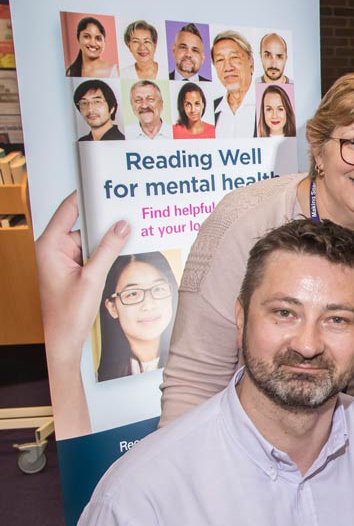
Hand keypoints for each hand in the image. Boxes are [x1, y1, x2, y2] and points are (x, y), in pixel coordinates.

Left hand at [36, 193, 129, 438]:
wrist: (62, 340)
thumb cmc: (67, 314)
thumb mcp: (92, 278)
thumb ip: (108, 249)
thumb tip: (122, 225)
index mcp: (50, 245)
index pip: (69, 209)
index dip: (88, 195)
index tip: (106, 184)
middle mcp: (54, 249)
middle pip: (83, 222)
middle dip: (105, 217)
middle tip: (127, 207)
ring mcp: (63, 259)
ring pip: (90, 238)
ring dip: (108, 236)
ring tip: (130, 228)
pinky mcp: (73, 270)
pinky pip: (91, 252)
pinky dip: (106, 251)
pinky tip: (123, 249)